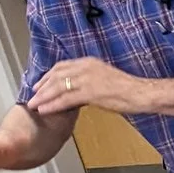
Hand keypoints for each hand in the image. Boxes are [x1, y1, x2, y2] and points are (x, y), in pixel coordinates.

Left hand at [28, 56, 148, 115]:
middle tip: (33, 95)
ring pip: (58, 87)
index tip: (40, 83)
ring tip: (33, 104)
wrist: (141, 93)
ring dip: (43, 97)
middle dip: (42, 86)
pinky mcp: (90, 92)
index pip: (62, 66)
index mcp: (89, 62)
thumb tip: (80, 90)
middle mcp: (85, 67)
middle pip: (56, 75)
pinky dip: (52, 105)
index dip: (48, 75)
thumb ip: (91, 80)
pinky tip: (44, 110)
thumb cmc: (129, 89)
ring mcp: (87, 79)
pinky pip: (65, 99)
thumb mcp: (106, 78)